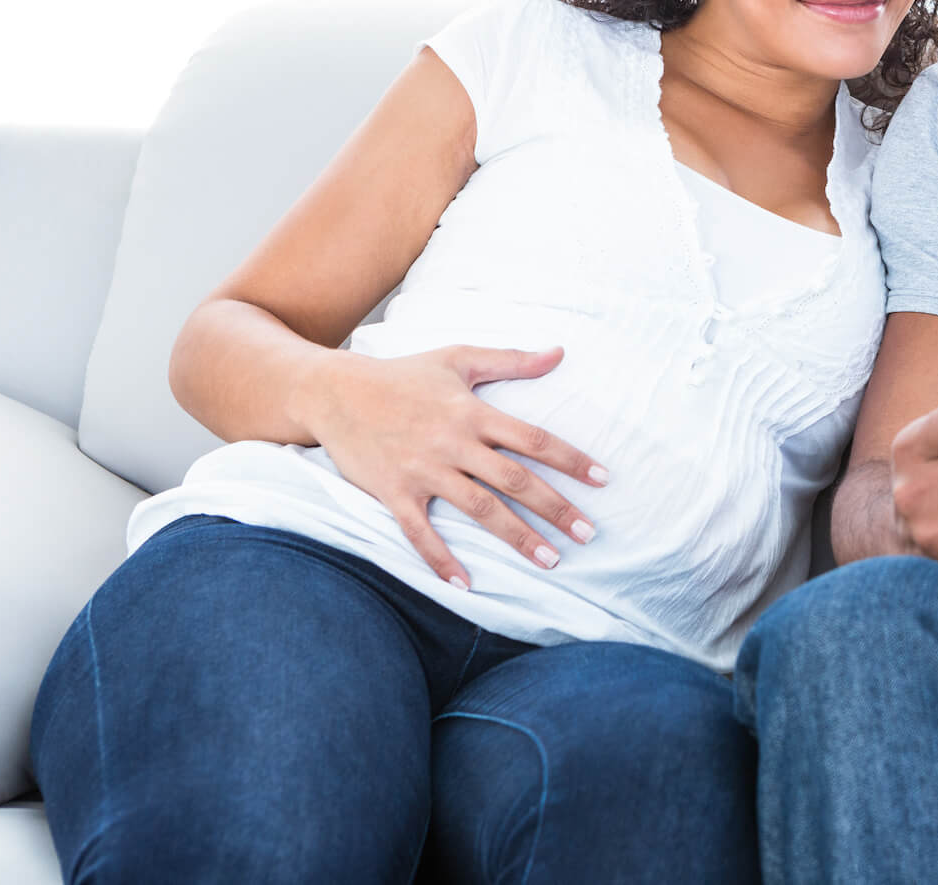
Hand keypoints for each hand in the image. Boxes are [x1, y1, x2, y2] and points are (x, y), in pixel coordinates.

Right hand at [295, 345, 608, 586]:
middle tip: (588, 534)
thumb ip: (511, 360)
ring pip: (479, 509)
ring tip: (551, 560)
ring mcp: (424, 470)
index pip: (533, 439)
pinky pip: (420, 532)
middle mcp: (453, 443)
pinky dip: (441, 559)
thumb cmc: (403, 375)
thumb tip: (559, 353)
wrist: (335, 393)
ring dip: (517, 537)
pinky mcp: (394, 493)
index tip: (603, 480)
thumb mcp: (459, 359)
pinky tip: (466, 584)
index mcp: (473, 412)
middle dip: (555, 508)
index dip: (570, 459)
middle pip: (515, 480)